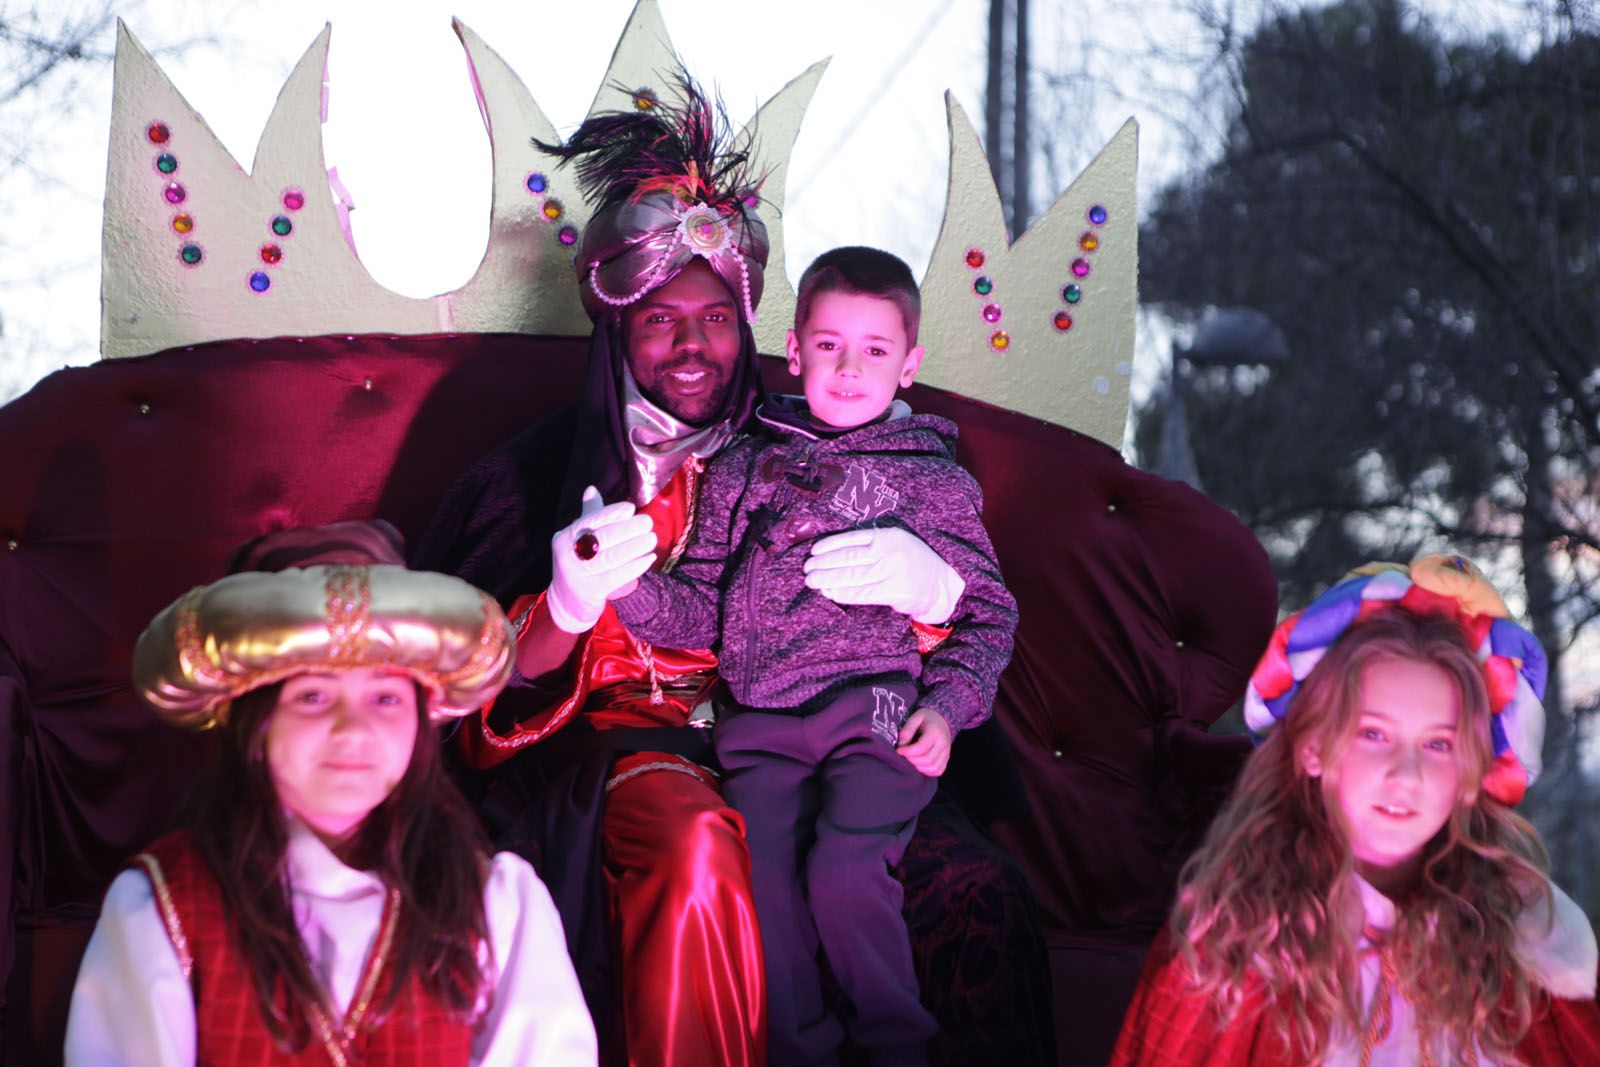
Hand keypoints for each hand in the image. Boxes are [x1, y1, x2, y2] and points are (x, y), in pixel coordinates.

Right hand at [546, 486, 657, 633]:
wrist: (566, 603)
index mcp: (565, 537)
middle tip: (648, 522)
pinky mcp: (591, 592)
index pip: (589, 522)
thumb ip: (589, 515)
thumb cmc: (579, 563)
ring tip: (652, 539)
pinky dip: (635, 567)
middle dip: (627, 529)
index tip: (630, 508)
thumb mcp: (578, 539)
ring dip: (635, 547)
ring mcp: (579, 574)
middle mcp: (568, 555)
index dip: (610, 514)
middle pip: (601, 539)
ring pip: (610, 558)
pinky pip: (616, 577)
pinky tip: (649, 558)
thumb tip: (591, 489)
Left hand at [803, 527, 964, 623]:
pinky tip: (830, 592)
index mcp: (888, 535)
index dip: (830, 545)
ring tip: (812, 581)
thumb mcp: (896, 542)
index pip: (852, 538)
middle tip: (807, 569)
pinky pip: (862, 593)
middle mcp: (888, 552)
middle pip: (848, 558)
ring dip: (828, 579)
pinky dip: (843, 593)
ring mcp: (891, 572)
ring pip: (852, 576)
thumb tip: (834, 551)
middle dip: (824, 564)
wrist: (940, 583)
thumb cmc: (912, 561)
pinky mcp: (893, 592)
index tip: (814, 551)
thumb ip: (872, 543)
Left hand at [896, 709, 951, 775]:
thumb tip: (901, 745)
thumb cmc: (926, 719)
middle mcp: (943, 744)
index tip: (899, 750)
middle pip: (927, 760)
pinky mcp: (946, 760)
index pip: (922, 747)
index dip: (908, 752)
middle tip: (903, 757)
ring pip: (933, 768)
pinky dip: (927, 771)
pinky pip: (937, 771)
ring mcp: (946, 753)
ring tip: (910, 760)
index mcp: (935, 732)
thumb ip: (907, 730)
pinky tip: (918, 765)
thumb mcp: (916, 717)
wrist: (942, 720)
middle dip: (912, 761)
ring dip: (919, 768)